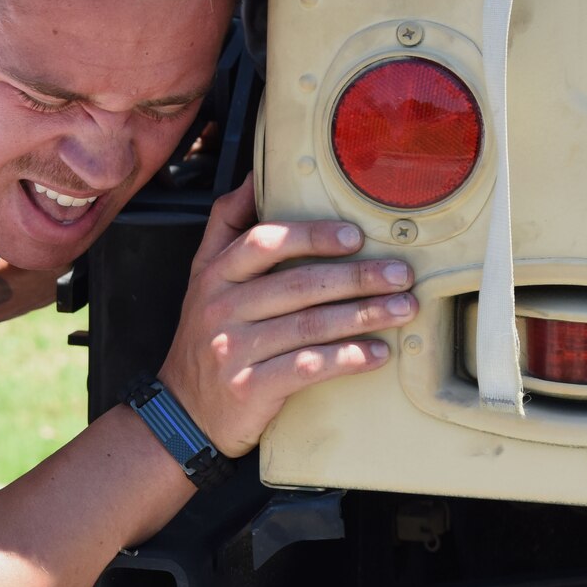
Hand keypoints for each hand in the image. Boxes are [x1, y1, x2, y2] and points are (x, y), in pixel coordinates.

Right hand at [157, 176, 413, 457]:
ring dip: (363, 316)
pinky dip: (347, 359)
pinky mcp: (250, 388)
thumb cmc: (208, 336)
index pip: (263, 243)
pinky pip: (307, 368)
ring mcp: (233, 349)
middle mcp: (221, 307)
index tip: (355, 236)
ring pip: (309, 325)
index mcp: (214, 274)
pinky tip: (377, 354)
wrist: (183, 411)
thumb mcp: (205, 277)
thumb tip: (256, 175)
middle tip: (400, 274)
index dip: (311, 236)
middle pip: (298, 285)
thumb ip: (228, 225)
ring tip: (403, 309)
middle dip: (356, 277)